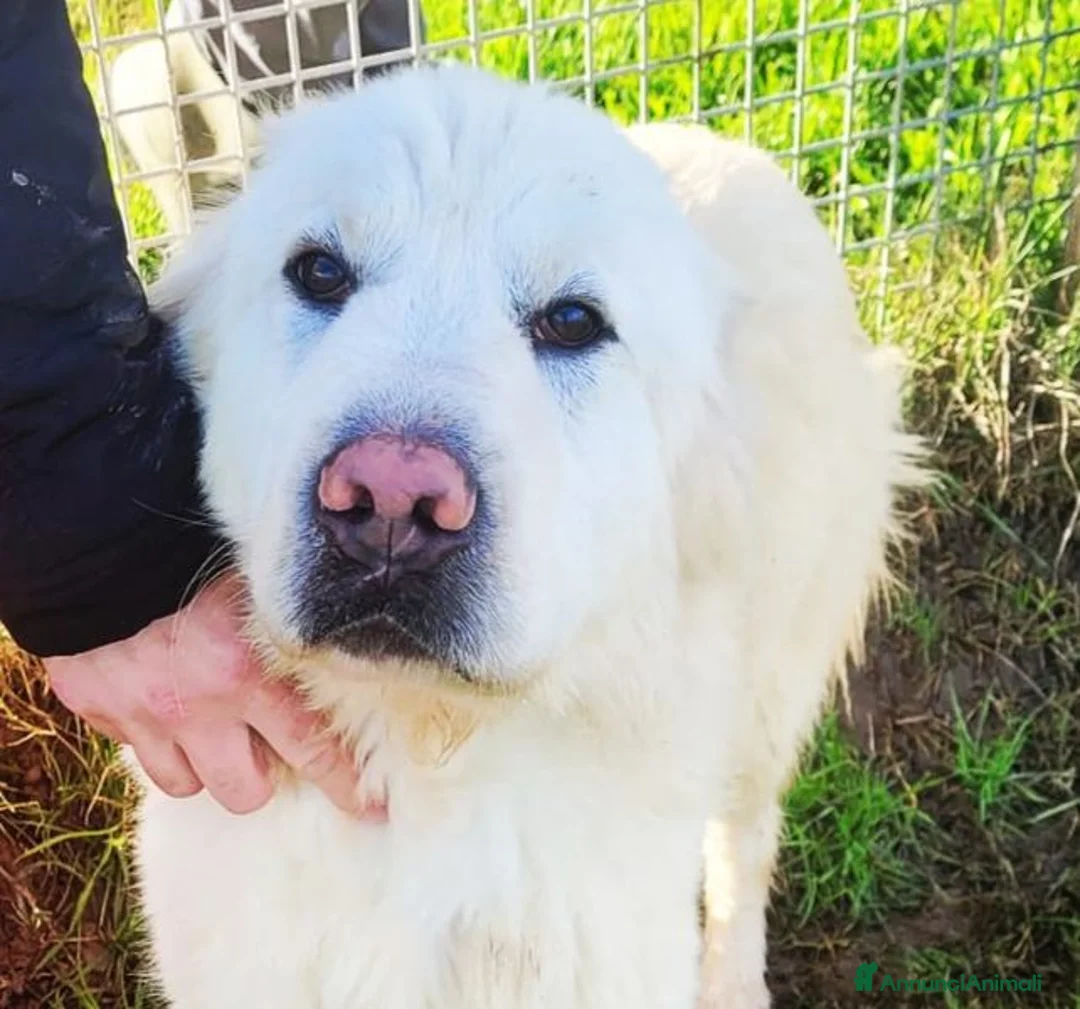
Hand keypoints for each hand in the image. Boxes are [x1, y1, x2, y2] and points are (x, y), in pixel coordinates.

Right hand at [45, 575, 369, 817]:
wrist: (94, 537)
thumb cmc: (192, 551)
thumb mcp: (258, 584)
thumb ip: (291, 624)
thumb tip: (342, 642)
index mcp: (249, 673)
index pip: (312, 750)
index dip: (344, 785)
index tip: (370, 810)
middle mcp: (198, 707)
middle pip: (245, 792)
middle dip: (261, 778)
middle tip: (265, 749)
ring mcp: (143, 715)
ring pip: (185, 784)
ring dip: (202, 763)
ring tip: (207, 725)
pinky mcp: (97, 710)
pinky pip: (133, 749)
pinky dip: (151, 736)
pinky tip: (159, 700)